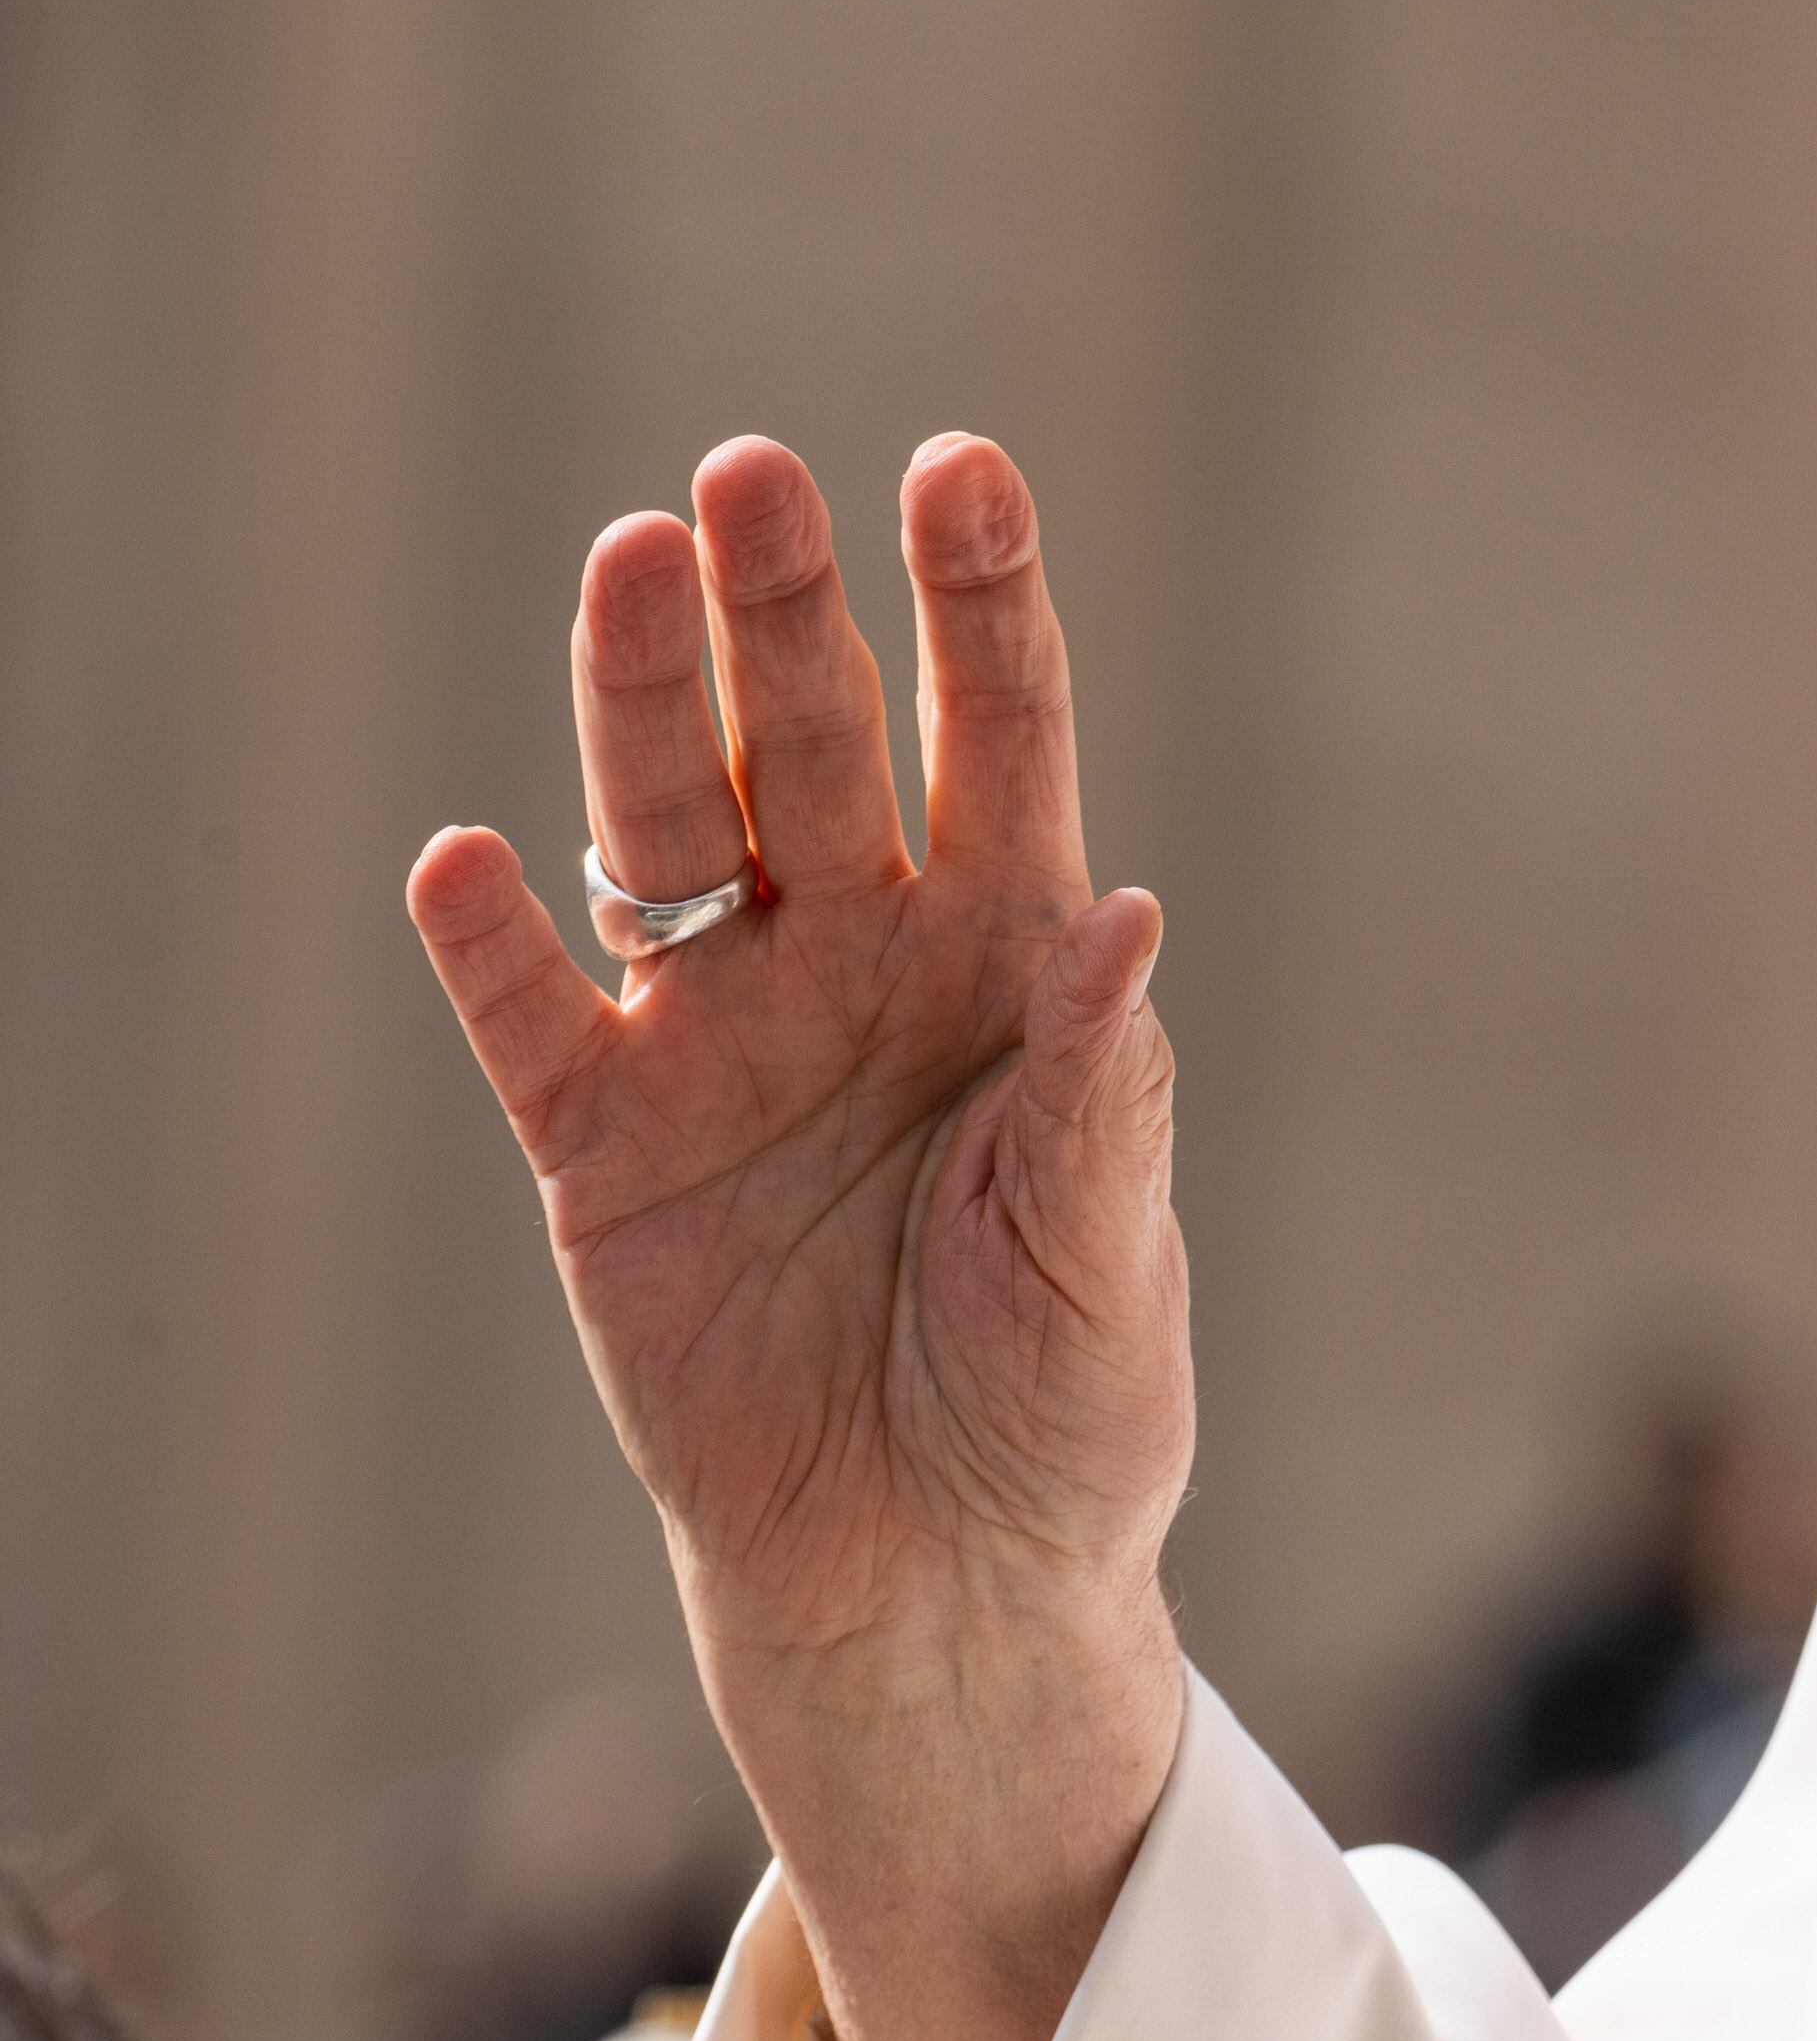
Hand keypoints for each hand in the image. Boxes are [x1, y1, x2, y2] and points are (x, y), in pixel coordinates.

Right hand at [408, 434, 1188, 2040]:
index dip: (981, 603)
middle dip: (784, 611)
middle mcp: (860, 960)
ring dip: (640, 704)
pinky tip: (464, 856)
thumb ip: (1103, 1088)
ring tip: (627, 563)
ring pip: (667, 834)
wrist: (940, 1576)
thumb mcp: (1109, 1249)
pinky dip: (495, 947)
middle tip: (747, 476)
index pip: (1001, 740)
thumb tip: (1129, 913)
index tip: (962, 465)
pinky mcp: (605, 1156)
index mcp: (1009, 956)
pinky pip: (535, 1027)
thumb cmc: (1065, 1400)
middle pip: (816, 745)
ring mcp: (723, 1043)